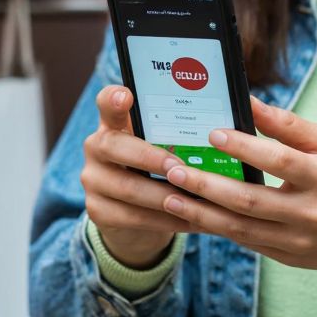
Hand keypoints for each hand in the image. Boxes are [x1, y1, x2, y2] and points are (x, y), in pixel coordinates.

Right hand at [81, 85, 192, 267]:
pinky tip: (191, 220)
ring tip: (194, 199)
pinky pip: (133, 217)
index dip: (114, 98)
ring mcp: (92, 180)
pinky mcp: (96, 211)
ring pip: (128, 188)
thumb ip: (173, 135)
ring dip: (165, 196)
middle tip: (179, 167)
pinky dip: (166, 220)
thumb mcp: (158, 147)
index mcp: (113, 124)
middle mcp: (96, 148)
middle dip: (150, 157)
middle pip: (114, 146)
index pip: (107, 103)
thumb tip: (224, 127)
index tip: (126, 95)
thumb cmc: (155, 170)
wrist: (132, 214)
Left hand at [158, 97, 316, 274]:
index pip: (279, 160)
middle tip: (175, 169)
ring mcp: (296, 239)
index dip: (245, 147)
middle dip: (208, 185)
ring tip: (171, 195)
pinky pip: (244, 242)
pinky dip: (215, 228)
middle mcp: (309, 212)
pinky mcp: (285, 256)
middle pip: (251, 200)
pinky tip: (192, 213)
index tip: (213, 134)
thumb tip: (251, 102)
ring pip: (241, 228)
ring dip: (202, 212)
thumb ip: (289, 126)